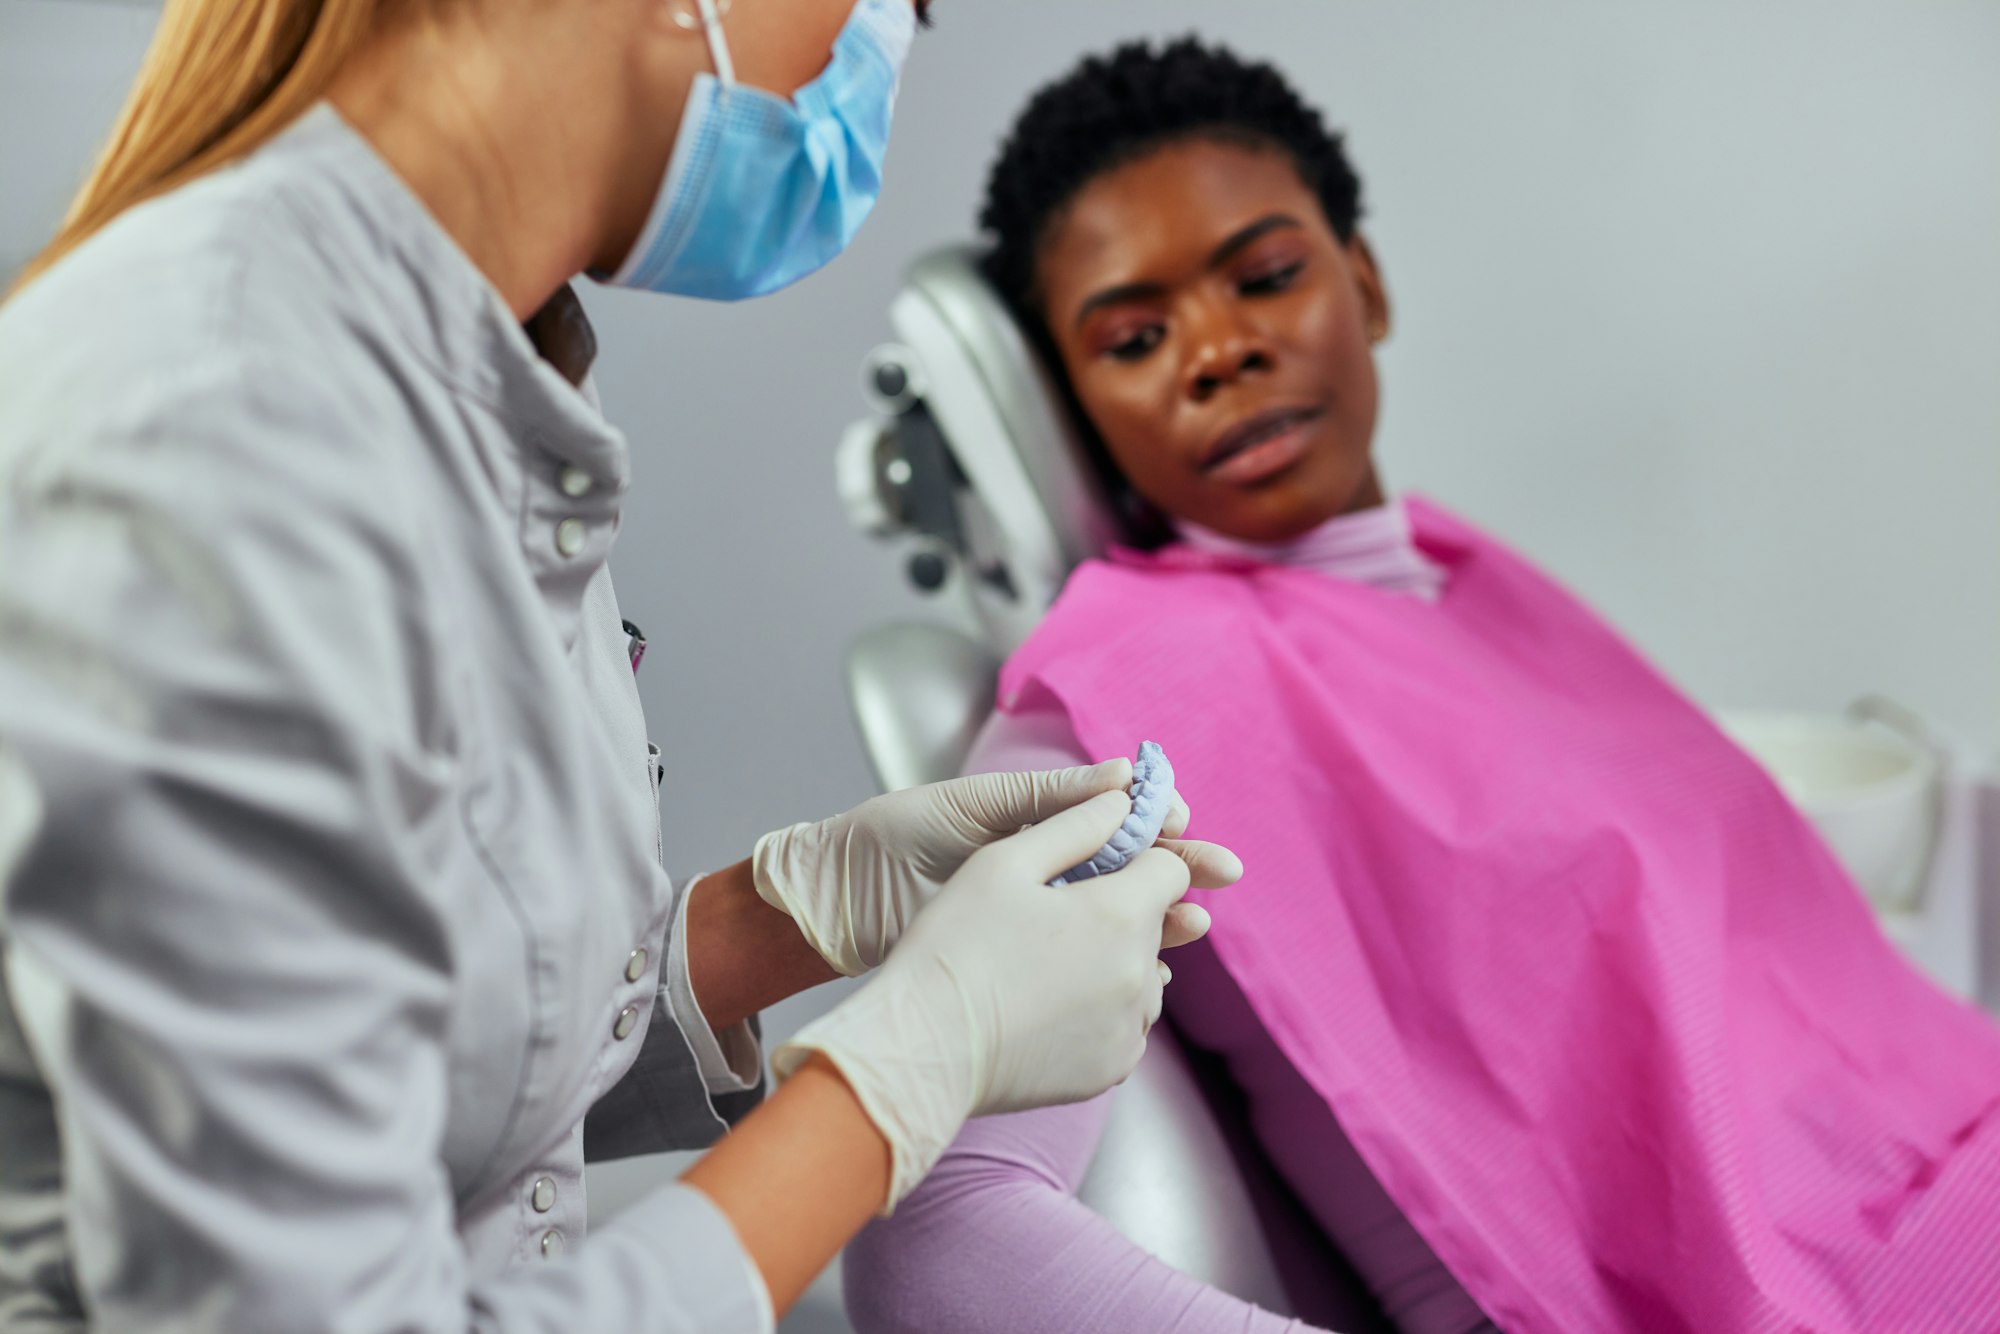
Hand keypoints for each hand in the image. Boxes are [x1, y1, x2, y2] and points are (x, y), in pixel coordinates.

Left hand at [752, 760, 1200, 975]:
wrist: (839, 898)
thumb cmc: (897, 836)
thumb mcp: (975, 806)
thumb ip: (1047, 797)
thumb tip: (1122, 777)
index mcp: (1039, 823)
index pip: (1117, 820)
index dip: (1157, 821)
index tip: (1183, 821)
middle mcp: (1046, 869)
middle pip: (1130, 872)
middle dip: (1179, 871)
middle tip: (1223, 876)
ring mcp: (1037, 918)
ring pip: (1116, 920)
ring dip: (1160, 921)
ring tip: (1196, 925)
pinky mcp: (1021, 960)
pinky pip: (1083, 964)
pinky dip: (1121, 969)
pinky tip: (1150, 973)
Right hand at [772, 789, 1243, 1207]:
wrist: (923, 1050)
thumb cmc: (953, 947)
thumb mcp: (1003, 862)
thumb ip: (1072, 824)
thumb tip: (1120, 802)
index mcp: (1120, 914)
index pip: (1170, 869)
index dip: (1138, 858)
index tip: (1099, 866)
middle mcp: (1139, 975)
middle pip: (1154, 924)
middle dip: (1120, 911)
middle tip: (1056, 917)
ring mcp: (1129, 1029)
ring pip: (1141, 976)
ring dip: (1112, 962)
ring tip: (1046, 963)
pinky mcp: (1111, 1070)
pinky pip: (1123, 1026)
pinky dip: (1099, 1011)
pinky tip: (1047, 1004)